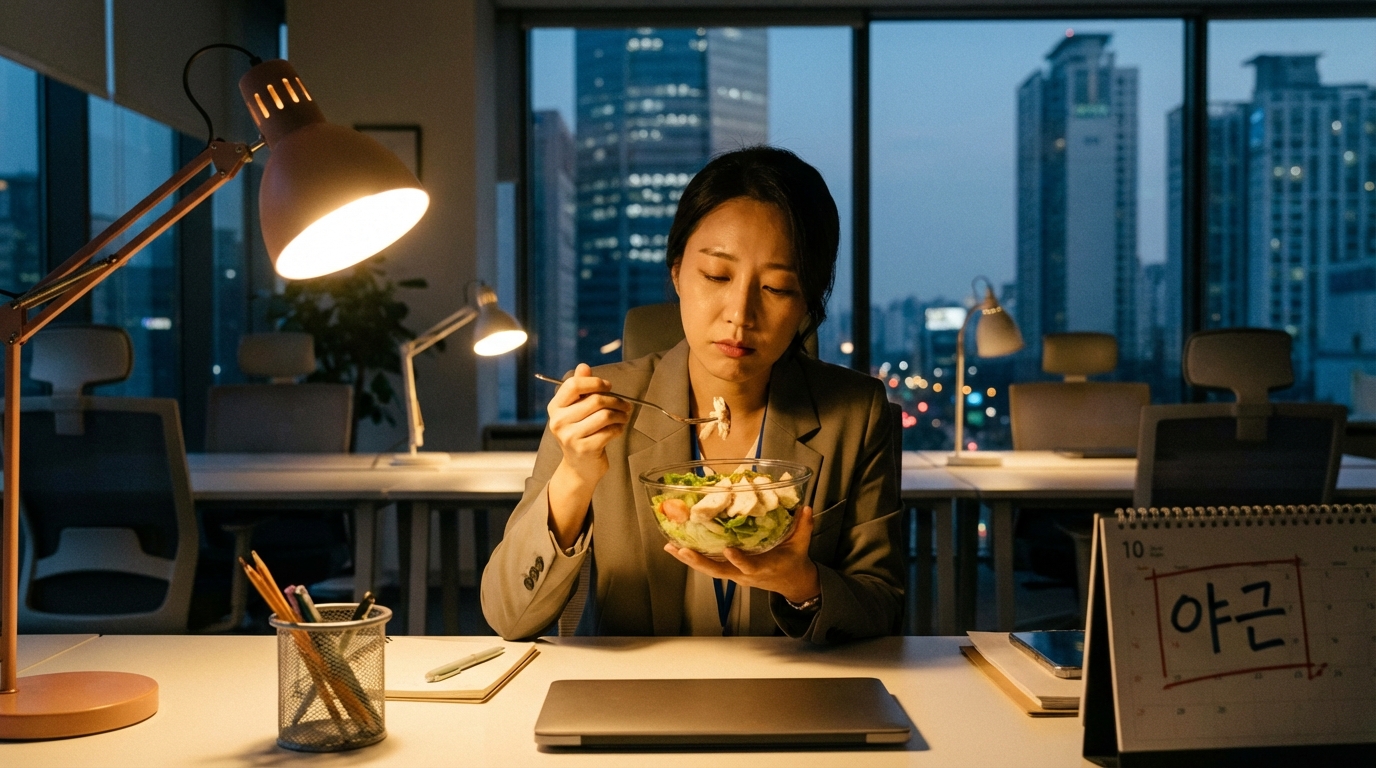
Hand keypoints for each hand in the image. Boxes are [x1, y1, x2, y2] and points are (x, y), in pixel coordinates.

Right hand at [546, 363, 633, 485]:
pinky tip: (618, 429)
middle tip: (625, 405)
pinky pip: (609, 432)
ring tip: (624, 416)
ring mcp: (570, 437)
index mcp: (555, 407)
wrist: (579, 467)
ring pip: (604, 415)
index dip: (595, 382)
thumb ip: (580, 387)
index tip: (608, 386)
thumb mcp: (576, 410)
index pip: (573, 385)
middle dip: (616, 400)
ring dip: (620, 414)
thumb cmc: (580, 434)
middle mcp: (559, 421)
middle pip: (595, 400)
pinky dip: (619, 428)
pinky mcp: (584, 449)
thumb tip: (583, 366)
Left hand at [664, 505, 821, 603]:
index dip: (739, 561)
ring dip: (690, 560)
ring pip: (710, 570)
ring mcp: (736, 575)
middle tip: (682, 550)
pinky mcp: (729, 572)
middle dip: (700, 562)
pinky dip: (692, 558)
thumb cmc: (794, 562)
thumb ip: (803, 527)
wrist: (791, 583)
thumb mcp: (801, 546)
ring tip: (671, 548)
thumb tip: (806, 508)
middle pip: (719, 572)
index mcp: (764, 568)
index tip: (729, 551)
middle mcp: (746, 574)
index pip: (750, 566)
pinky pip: (709, 566)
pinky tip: (677, 549)